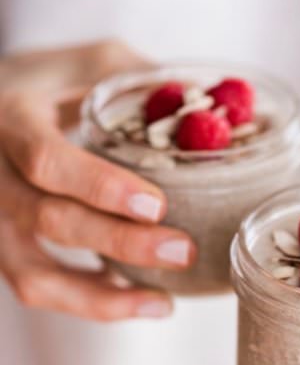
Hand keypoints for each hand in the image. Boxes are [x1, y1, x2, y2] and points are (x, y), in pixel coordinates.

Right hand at [0, 40, 196, 321]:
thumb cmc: (51, 81)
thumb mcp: (92, 61)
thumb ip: (143, 79)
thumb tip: (214, 106)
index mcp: (11, 117)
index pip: (46, 159)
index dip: (100, 187)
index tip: (156, 205)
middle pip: (48, 219)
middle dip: (119, 243)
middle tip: (182, 251)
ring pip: (33, 276)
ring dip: (100, 297)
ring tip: (164, 302)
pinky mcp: (5, 245)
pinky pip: (38, 287)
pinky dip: (87, 301)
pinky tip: (136, 299)